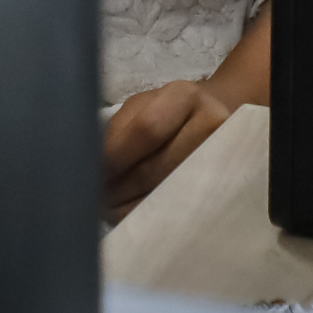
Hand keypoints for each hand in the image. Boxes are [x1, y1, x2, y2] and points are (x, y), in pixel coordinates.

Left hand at [101, 77, 237, 219]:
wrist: (211, 120)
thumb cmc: (165, 114)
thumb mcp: (140, 107)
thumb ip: (117, 131)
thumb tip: (90, 167)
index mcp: (184, 96)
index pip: (146, 131)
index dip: (115, 158)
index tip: (90, 174)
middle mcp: (212, 124)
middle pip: (155, 169)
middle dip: (118, 189)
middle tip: (95, 199)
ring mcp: (222, 157)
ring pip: (165, 194)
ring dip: (128, 207)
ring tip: (109, 207)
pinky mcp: (223, 185)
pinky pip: (177, 210)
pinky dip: (147, 216)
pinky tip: (132, 213)